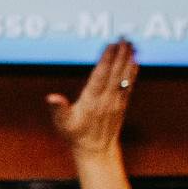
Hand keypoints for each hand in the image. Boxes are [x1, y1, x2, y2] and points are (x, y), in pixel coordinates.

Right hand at [47, 40, 137, 155]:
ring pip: (124, 77)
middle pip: (115, 72)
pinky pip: (128, 85)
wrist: (96, 150)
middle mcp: (106, 99)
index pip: (100, 76)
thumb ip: (59, 109)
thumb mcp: (63, 124)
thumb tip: (52, 98)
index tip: (111, 45)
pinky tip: (135, 62)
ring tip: (132, 45)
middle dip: (120, 54)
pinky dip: (132, 72)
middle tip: (124, 38)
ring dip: (129, 59)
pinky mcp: (121, 104)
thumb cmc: (76, 135)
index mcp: (91, 101)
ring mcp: (116, 102)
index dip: (106, 60)